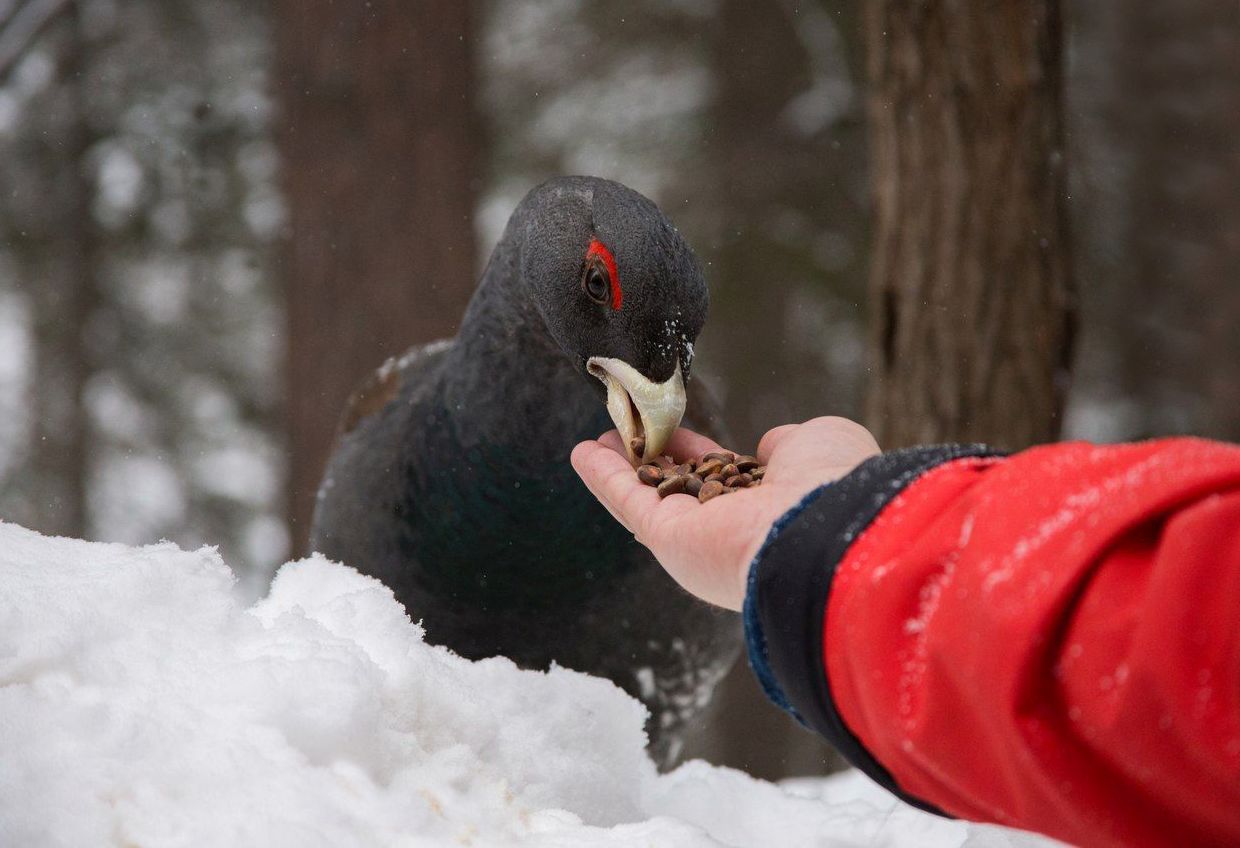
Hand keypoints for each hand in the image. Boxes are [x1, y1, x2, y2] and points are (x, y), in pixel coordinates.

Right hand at [570, 417, 879, 610]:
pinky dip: (603, 477)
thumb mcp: (818, 443)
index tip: (677, 429)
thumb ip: (788, 444)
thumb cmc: (832, 485)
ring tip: (596, 439)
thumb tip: (770, 447)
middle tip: (628, 431)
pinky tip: (582, 452)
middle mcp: (730, 529)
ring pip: (650, 496)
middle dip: (653, 461)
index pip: (724, 478)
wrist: (824, 533)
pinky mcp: (667, 540)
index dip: (696, 451)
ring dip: (621, 468)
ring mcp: (696, 538)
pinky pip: (630, 501)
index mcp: (769, 509)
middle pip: (680, 490)